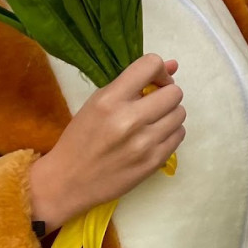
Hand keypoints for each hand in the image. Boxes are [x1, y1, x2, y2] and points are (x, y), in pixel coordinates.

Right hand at [30, 55, 184, 230]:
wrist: (67, 182)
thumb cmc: (82, 137)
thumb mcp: (99, 102)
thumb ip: (135, 81)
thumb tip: (173, 65)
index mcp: (110, 100)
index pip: (151, 65)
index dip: (158, 71)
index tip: (153, 82)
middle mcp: (129, 120)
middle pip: (174, 92)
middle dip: (166, 95)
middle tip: (153, 105)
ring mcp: (143, 143)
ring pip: (180, 113)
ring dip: (169, 114)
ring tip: (153, 122)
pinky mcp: (153, 162)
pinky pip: (180, 135)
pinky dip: (170, 133)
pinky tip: (153, 137)